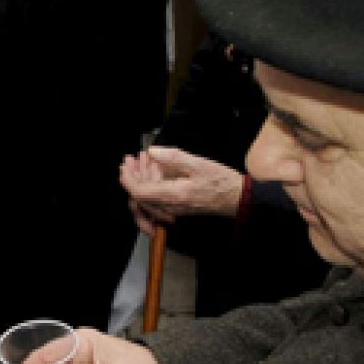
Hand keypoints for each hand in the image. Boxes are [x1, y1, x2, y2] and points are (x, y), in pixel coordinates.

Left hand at [119, 146, 244, 233]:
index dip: (128, 179)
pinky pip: (155, 202)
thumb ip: (174, 157)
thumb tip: (153, 152)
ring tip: (142, 163)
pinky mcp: (176, 210)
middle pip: (140, 197)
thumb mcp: (199, 164)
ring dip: (140, 181)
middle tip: (132, 159)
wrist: (238, 199)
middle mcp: (170, 207)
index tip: (125, 165)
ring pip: (147, 200)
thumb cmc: (221, 182)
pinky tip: (152, 175)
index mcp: (173, 196)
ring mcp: (173, 211)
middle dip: (132, 177)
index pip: (139, 193)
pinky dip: (150, 188)